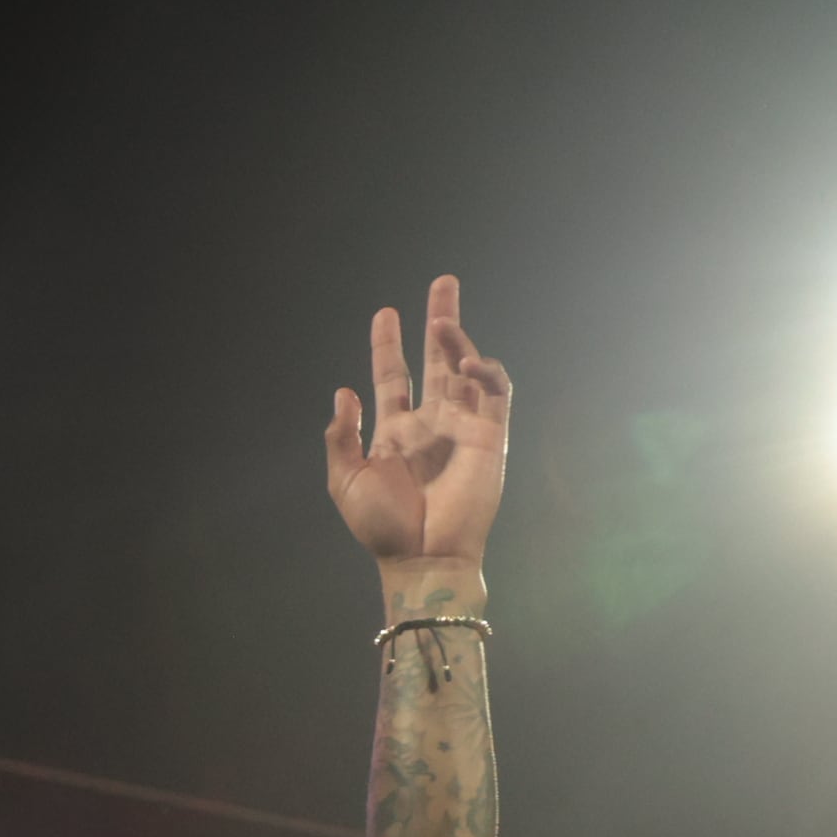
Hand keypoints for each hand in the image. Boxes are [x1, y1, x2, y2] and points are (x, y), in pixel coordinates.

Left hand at [324, 275, 508, 572]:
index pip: (392, 376)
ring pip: (465, 369)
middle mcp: (430, 422)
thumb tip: (343, 391)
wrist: (421, 555)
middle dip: (440, 320)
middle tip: (443, 282)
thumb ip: (341, 437)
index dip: (387, 345)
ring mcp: (463, 426)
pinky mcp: (491, 435)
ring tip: (441, 322)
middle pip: (436, 360)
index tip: (385, 314)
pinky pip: (495, 392)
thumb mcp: (345, 480)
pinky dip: (484, 371)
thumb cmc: (382, 526)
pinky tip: (465, 363)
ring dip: (457, 341)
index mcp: (394, 432)